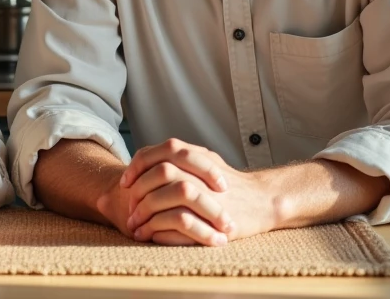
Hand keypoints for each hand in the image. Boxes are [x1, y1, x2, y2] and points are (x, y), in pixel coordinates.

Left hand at [121, 139, 277, 245]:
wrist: (264, 200)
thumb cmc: (230, 184)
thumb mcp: (203, 163)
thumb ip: (177, 161)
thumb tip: (140, 166)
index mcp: (196, 155)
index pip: (157, 153)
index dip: (136, 167)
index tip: (125, 183)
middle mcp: (203, 171)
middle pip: (162, 173)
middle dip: (139, 192)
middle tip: (130, 209)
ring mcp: (212, 193)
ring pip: (173, 196)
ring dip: (149, 213)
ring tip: (137, 227)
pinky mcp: (218, 217)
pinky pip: (184, 222)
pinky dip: (163, 230)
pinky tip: (153, 237)